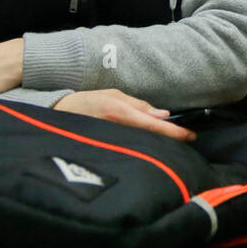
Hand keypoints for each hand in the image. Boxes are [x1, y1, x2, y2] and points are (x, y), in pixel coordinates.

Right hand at [54, 89, 196, 141]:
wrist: (56, 116)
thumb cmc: (85, 103)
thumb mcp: (112, 95)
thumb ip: (138, 105)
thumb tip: (163, 114)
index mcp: (120, 112)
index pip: (154, 125)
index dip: (174, 133)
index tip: (190, 136)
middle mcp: (117, 129)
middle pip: (151, 140)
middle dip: (169, 142)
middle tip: (186, 142)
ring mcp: (111, 143)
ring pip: (142, 147)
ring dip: (157, 147)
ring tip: (171, 146)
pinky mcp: (106, 152)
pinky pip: (130, 152)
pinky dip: (143, 150)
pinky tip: (150, 151)